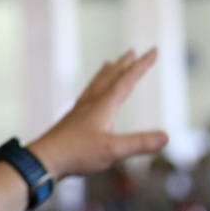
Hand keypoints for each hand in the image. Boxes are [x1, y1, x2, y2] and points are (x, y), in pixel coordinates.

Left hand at [29, 48, 168, 178]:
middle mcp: (91, 104)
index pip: (126, 80)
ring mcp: (79, 112)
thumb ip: (139, 143)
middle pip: (109, 78)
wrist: (43, 160)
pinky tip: (89, 98)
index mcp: (103, 106)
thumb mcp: (112, 150)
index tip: (153, 50)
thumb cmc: (76, 154)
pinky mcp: (70, 122)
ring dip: (106, 74)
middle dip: (124, 65)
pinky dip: (92, 90)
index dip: (141, 65)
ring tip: (109, 64)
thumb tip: (166, 137)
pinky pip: (85, 98)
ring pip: (95, 86)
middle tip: (132, 52)